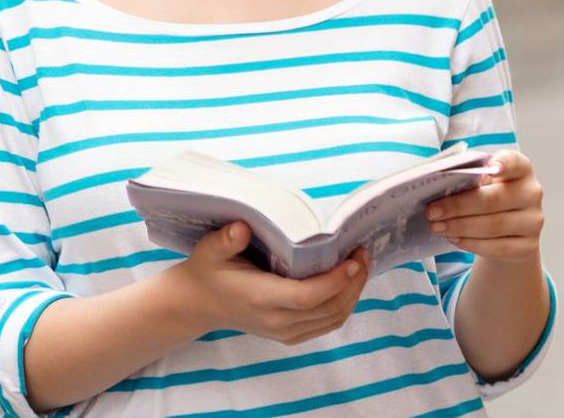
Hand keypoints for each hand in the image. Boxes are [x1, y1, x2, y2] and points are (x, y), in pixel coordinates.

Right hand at [171, 222, 369, 345]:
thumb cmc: (208, 271)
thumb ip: (226, 240)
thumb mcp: (209, 250)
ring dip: (352, 293)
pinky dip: (344, 305)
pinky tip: (349, 284)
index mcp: (260, 298)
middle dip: (353, 282)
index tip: (353, 259)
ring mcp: (285, 332)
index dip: (335, 281)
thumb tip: (242, 228)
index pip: (307, 296)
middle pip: (328, 308)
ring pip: (333, 318)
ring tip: (361, 265)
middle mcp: (276, 320)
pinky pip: (326, 324)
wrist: (200, 304)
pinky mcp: (290, 335)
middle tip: (363, 253)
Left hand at [426, 150, 543, 262]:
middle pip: (493, 200)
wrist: (508, 229)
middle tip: (432, 211)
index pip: (514, 163)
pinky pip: (497, 247)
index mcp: (520, 169)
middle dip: (458, 206)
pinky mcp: (528, 246)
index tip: (489, 167)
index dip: (503, 164)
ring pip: (493, 226)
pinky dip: (472, 243)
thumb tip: (440, 183)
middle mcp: (531, 193)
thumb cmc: (486, 195)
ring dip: (460, 227)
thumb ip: (468, 177)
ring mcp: (533, 221)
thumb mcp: (479, 181)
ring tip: (437, 226)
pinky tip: (454, 238)